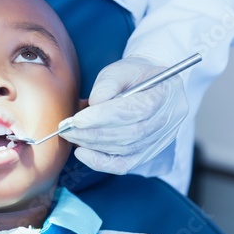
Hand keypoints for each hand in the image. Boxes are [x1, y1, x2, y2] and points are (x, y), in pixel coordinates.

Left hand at [60, 56, 187, 173]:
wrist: (150, 85)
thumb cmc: (134, 75)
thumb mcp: (121, 69)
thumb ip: (108, 83)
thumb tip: (94, 104)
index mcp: (166, 94)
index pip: (136, 110)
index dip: (104, 117)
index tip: (77, 119)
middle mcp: (167, 121)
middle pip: (129, 134)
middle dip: (93, 133)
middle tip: (67, 129)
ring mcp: (159, 140)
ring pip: (124, 149)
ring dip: (93, 144)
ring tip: (70, 135)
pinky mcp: (147, 153)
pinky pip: (124, 164)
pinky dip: (101, 162)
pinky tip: (82, 153)